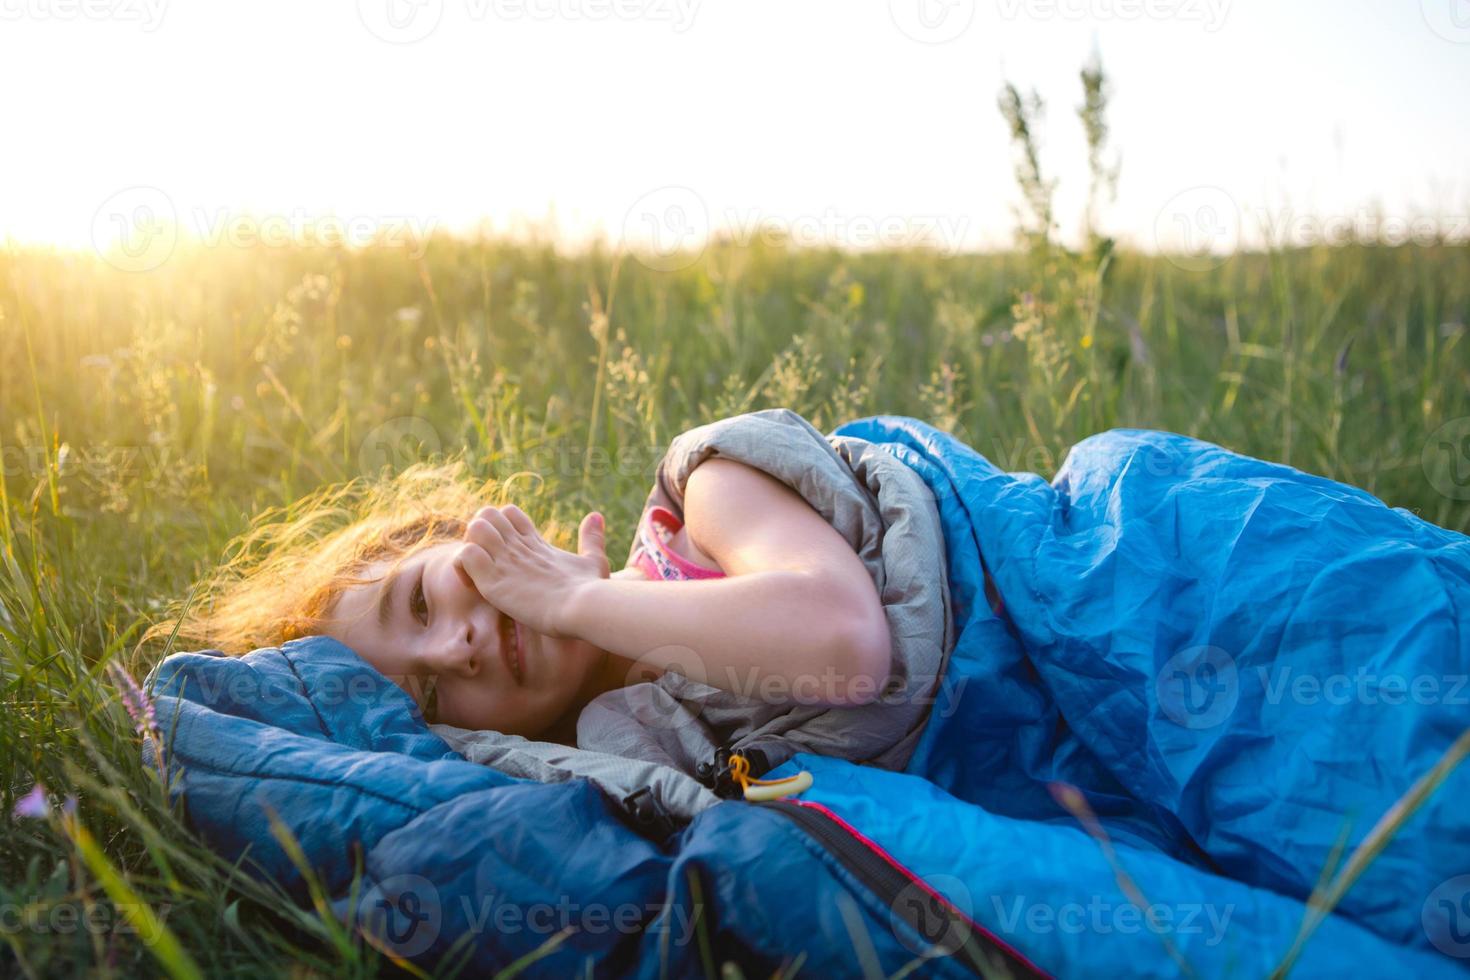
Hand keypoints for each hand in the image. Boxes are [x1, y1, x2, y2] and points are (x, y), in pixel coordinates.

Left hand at [454, 505, 608, 637]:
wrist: (584, 607)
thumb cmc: (591, 589)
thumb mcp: (594, 560)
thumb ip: (592, 538)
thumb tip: (596, 515)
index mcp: (535, 541)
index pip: (507, 512)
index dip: (500, 527)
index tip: (501, 554)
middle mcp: (518, 545)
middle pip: (486, 515)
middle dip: (480, 535)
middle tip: (485, 562)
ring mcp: (505, 561)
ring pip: (474, 529)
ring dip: (470, 547)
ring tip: (477, 573)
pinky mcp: (494, 581)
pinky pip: (465, 555)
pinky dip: (462, 568)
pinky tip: (473, 585)